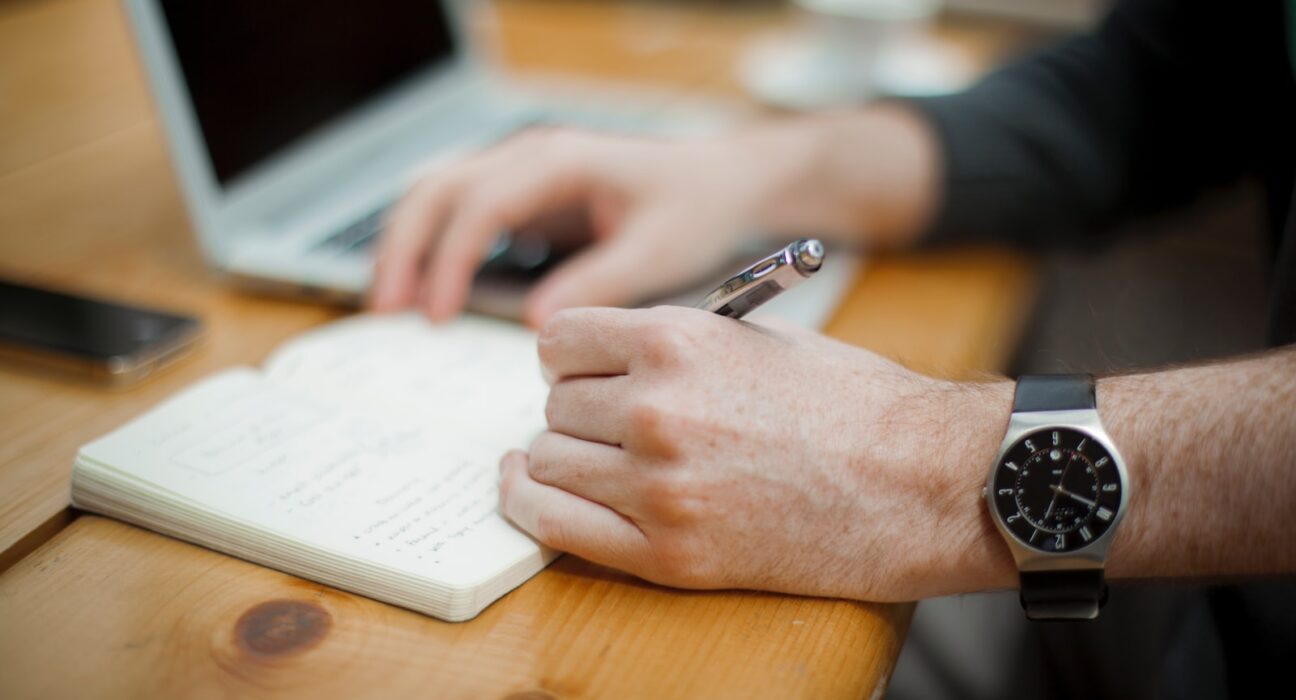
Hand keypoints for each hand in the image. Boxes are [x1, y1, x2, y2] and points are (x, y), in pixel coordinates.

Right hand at [371, 106, 939, 326]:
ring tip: (389, 306)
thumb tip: (537, 326)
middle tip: (385, 312)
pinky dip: (433, 248)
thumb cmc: (699, 209)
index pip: (481, 203)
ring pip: (439, 195)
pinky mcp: (527, 197)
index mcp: (562, 161)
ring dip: (407, 245)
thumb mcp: (658, 251)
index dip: (449, 259)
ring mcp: (524, 173)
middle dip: (403, 248)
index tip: (436, 315)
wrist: (726, 183)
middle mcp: (532, 157)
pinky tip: (426, 293)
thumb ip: (599, 283)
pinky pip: (461, 214)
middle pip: (438, 189)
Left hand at [498, 305, 1016, 600]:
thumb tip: (607, 353)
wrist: (919, 483)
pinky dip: (532, 504)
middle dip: (577, 407)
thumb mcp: (758, 337)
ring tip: (593, 456)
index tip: (581, 369)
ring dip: (563, 457)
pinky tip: (530, 488)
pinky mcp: (668, 554)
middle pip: (555, 404)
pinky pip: (556, 525)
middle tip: (609, 419)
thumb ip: (674, 341)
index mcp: (677, 342)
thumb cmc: (851, 404)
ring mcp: (658, 487)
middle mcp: (656, 410)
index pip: (560, 340)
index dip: (569, 355)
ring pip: (548, 461)